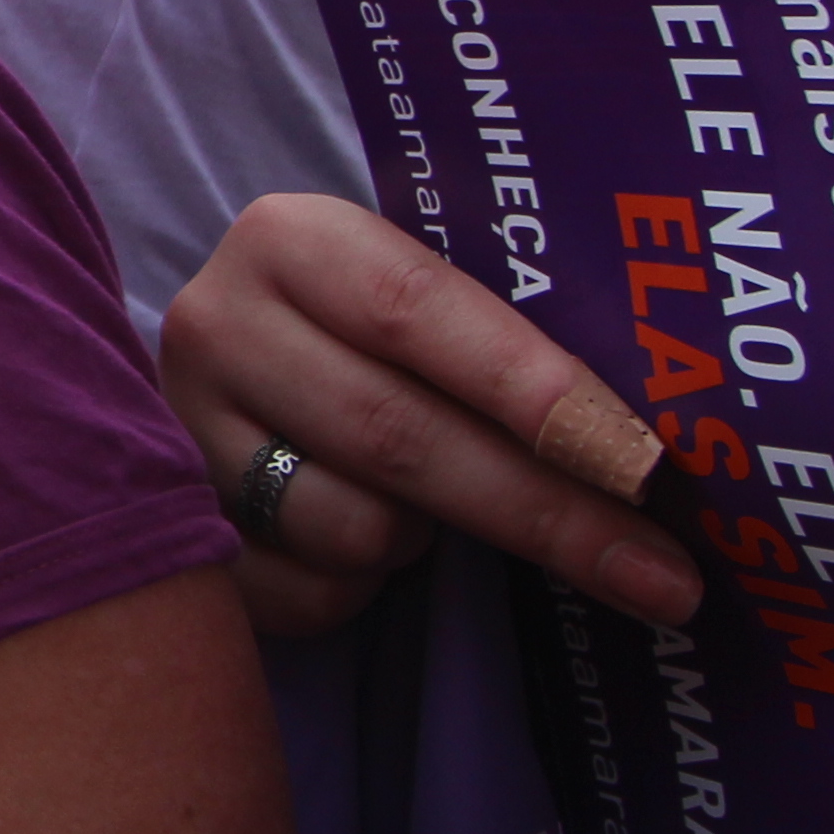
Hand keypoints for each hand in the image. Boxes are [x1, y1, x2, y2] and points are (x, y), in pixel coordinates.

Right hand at [158, 195, 694, 637]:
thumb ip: (497, 339)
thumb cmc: (363, 341)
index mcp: (290, 240)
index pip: (420, 307)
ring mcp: (179, 431)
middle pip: (401, 435)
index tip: (640, 462)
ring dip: (426, 543)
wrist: (234, 372)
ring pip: (355, 526)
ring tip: (425, 509)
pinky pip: (308, 594)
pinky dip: (361, 591)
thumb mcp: (410, 300)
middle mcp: (217, 323)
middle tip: (664, 578)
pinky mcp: (169, 527)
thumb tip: (646, 448)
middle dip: (548, 512)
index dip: (535, 389)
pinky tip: (353, 546)